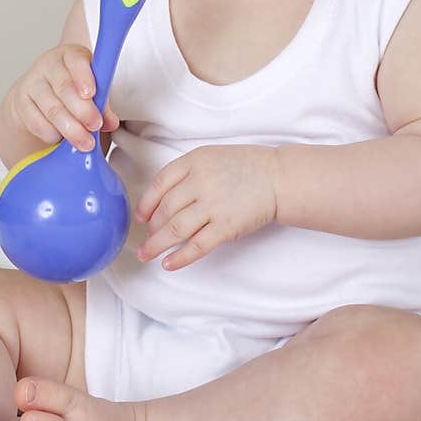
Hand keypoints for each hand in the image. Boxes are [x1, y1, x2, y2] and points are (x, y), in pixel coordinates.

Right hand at [11, 44, 119, 152]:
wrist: (39, 94)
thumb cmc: (73, 89)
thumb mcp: (92, 89)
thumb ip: (103, 105)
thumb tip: (111, 123)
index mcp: (70, 55)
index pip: (76, 61)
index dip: (84, 77)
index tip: (91, 94)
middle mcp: (49, 65)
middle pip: (64, 88)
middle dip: (82, 110)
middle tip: (96, 126)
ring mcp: (32, 83)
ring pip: (51, 108)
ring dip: (70, 128)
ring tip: (85, 142)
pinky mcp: (21, 102)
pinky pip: (35, 121)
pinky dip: (50, 133)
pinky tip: (60, 138)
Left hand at [134, 145, 279, 270]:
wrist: (279, 177)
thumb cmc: (246, 166)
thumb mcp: (211, 156)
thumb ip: (188, 172)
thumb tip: (162, 200)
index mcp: (194, 161)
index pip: (159, 184)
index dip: (146, 203)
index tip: (141, 216)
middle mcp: (200, 182)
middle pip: (165, 210)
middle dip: (152, 228)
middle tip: (147, 238)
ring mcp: (213, 205)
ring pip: (175, 229)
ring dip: (156, 245)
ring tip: (146, 255)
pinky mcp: (227, 227)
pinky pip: (197, 245)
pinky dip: (180, 257)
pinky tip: (168, 264)